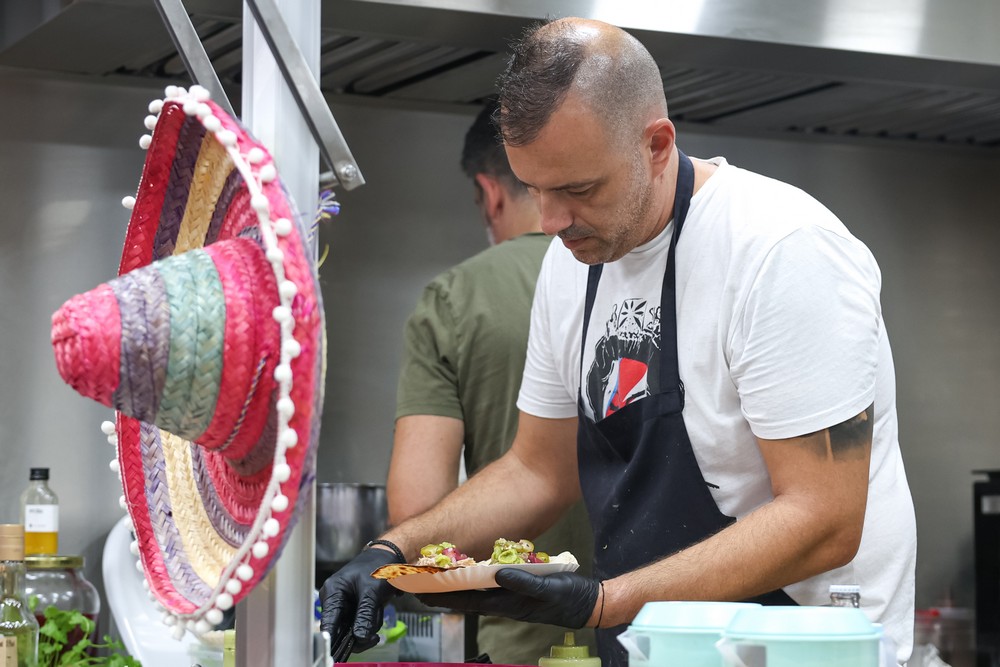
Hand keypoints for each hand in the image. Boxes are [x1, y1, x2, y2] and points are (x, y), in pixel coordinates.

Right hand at [319, 547, 402, 660]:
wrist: (391, 557)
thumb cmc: (378, 567)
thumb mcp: (372, 591)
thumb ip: (365, 615)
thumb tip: (359, 638)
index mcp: (333, 593)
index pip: (327, 623)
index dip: (334, 638)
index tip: (344, 649)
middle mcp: (336, 600)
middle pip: (342, 630)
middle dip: (360, 630)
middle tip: (374, 635)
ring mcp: (346, 605)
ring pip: (354, 628)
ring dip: (369, 623)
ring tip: (378, 606)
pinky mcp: (356, 608)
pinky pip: (362, 623)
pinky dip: (372, 620)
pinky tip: (378, 608)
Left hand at [416, 568, 599, 627]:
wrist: (587, 603)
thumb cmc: (569, 596)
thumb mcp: (548, 587)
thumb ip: (523, 582)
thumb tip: (497, 574)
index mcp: (507, 603)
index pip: (467, 600)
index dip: (443, 595)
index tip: (421, 590)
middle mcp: (503, 602)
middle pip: (465, 598)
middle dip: (441, 592)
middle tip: (417, 584)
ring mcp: (509, 598)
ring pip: (474, 594)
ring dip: (454, 587)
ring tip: (435, 579)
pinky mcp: (516, 592)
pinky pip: (487, 588)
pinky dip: (473, 582)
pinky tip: (468, 576)